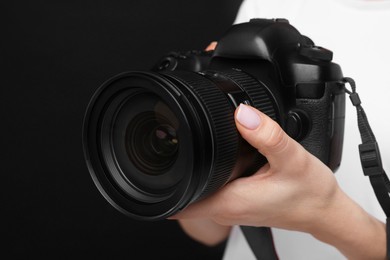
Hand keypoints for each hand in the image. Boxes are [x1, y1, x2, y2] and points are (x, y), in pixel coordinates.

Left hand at [172, 104, 384, 258]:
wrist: (325, 211)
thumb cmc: (310, 195)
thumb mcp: (291, 159)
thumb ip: (267, 135)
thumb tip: (243, 114)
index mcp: (230, 201)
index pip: (178, 204)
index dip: (159, 188)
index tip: (149, 170)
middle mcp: (225, 207)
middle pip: (182, 193)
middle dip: (170, 171)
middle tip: (167, 142)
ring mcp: (231, 205)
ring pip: (196, 190)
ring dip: (189, 170)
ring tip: (187, 145)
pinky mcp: (239, 200)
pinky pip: (212, 187)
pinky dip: (206, 173)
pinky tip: (214, 155)